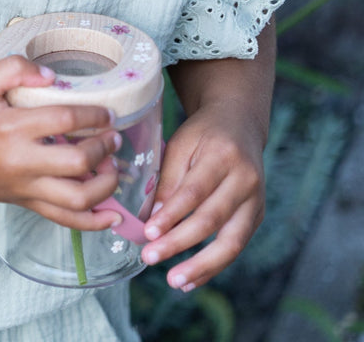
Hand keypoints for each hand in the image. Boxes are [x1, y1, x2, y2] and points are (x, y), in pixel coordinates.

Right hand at [0, 56, 121, 228]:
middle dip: (104, 148)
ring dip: (105, 184)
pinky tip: (111, 215)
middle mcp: (19, 162)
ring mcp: (22, 187)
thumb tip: (51, 76)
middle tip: (113, 136)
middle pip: (78, 161)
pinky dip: (92, 222)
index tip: (107, 111)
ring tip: (111, 166)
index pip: (65, 120)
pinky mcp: (21, 202)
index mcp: (10, 128)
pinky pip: (62, 220)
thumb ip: (14, 69)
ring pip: (77, 199)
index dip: (94, 115)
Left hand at [140, 99, 265, 289]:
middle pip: (212, 219)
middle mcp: (245, 180)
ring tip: (174, 280)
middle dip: (180, 242)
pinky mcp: (258, 216)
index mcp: (223, 155)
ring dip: (201, 265)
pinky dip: (214, 265)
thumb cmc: (203, 134)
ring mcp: (257, 200)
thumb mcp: (181, 144)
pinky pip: (236, 246)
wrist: (240, 125)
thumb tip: (153, 218)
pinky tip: (192, 278)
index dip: (172, 215)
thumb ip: (169, 179)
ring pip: (231, 241)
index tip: (148, 233)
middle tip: (150, 257)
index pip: (195, 192)